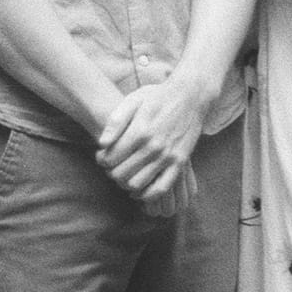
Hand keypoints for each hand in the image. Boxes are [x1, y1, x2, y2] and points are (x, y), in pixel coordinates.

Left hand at [96, 74, 206, 205]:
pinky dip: (147, 195)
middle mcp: (153, 147)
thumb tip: (102, 143)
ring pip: (137, 184)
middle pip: (121, 173)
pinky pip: (161, 188)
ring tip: (124, 174)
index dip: (102, 160)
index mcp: (139, 131)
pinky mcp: (180, 163)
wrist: (190, 96)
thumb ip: (116, 121)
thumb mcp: (133, 100)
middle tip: (112, 166)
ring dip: (125, 183)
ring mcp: (167, 156)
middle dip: (111, 172)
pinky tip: (139, 189)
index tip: (102, 157)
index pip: (111, 158)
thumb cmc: (158, 97)